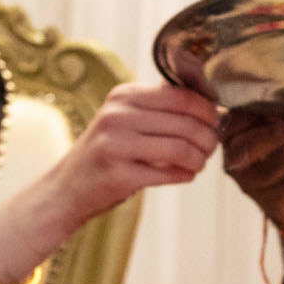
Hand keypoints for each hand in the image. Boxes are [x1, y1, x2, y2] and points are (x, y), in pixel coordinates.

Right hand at [44, 84, 220, 226]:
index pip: (180, 96)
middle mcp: (117, 115)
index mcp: (123, 96)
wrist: (68, 188)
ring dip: (199, 159)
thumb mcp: (124, 119)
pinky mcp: (119, 174)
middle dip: (208, 137)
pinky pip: (168, 173)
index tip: (216, 122)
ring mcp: (116, 145)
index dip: (207, 110)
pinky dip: (185, 175)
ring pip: (181, 148)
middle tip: (211, 148)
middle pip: (185, 122)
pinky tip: (186, 174)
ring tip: (199, 163)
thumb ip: (159, 108)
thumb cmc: (106, 153)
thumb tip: (210, 104)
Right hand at [220, 112, 283, 230]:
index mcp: (230, 134)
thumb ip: (280, 112)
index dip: (266, 109)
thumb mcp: (274, 125)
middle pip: (253, 144)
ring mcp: (254, 183)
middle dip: (279, 132)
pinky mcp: (276, 199)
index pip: (241, 119)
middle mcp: (236, 159)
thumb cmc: (281, 149)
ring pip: (281, 161)